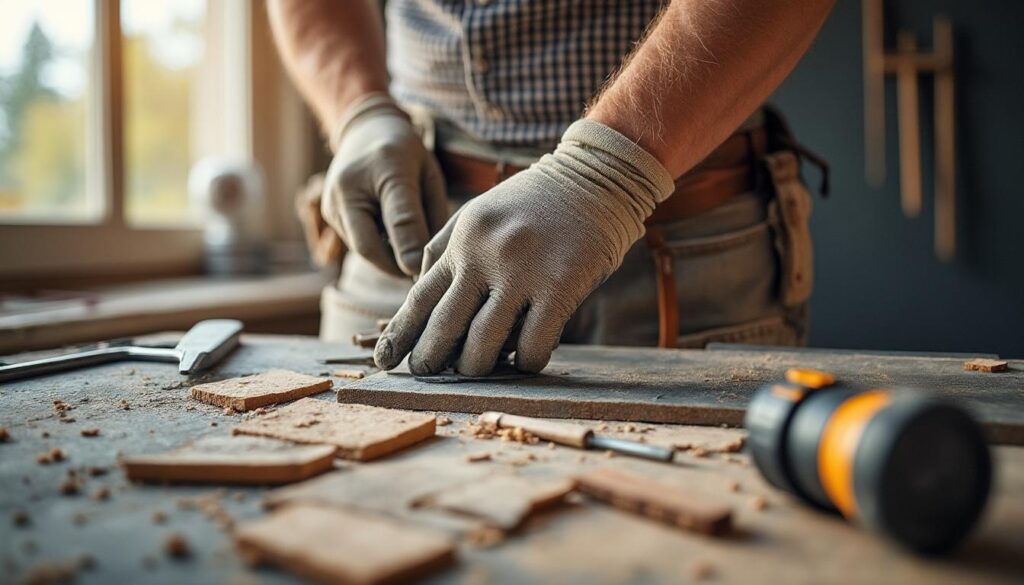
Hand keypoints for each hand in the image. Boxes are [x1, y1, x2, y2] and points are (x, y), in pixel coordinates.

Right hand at [322, 94, 447, 276]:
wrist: (365, 130)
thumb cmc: (406, 154)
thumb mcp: (428, 174)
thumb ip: (430, 214)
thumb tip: (429, 260)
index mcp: (385, 167)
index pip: (399, 218)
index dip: (411, 250)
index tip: (422, 272)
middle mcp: (349, 186)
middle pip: (368, 246)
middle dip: (395, 266)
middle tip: (419, 275)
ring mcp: (331, 201)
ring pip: (362, 249)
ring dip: (387, 258)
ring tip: (409, 249)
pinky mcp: (327, 214)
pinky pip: (356, 242)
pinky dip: (377, 247)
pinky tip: (391, 237)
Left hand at [374, 119, 674, 375]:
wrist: (597, 175)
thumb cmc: (536, 200)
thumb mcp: (479, 212)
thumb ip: (445, 248)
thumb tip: (416, 291)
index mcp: (462, 240)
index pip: (419, 298)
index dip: (399, 336)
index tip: (385, 361)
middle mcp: (485, 256)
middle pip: (443, 327)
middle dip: (429, 360)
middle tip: (427, 376)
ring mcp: (522, 271)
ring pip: (483, 344)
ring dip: (476, 369)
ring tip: (478, 372)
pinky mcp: (560, 285)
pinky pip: (533, 344)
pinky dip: (525, 362)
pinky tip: (526, 360)